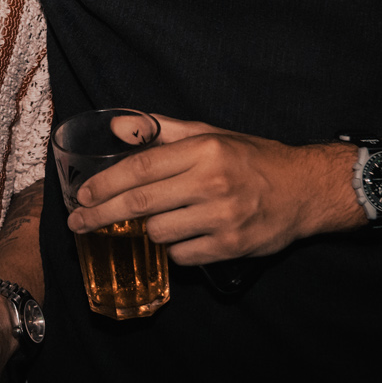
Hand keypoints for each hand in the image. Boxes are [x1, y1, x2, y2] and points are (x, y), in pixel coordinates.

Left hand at [70, 114, 353, 262]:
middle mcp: (212, 182)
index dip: (106, 183)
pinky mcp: (231, 246)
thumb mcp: (210, 134)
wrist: (304, 189)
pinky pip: (181, 255)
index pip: (140, 167)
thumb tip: (117, 127)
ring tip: (153, 221)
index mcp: (204, 150)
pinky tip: (182, 235)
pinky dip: (174, 248)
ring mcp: (223, 217)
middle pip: (140, 204)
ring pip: (158, 232)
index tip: (82, 195)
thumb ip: (162, 130)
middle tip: (78, 222)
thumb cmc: (252, 159)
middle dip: (101, 215)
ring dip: (146, 230)